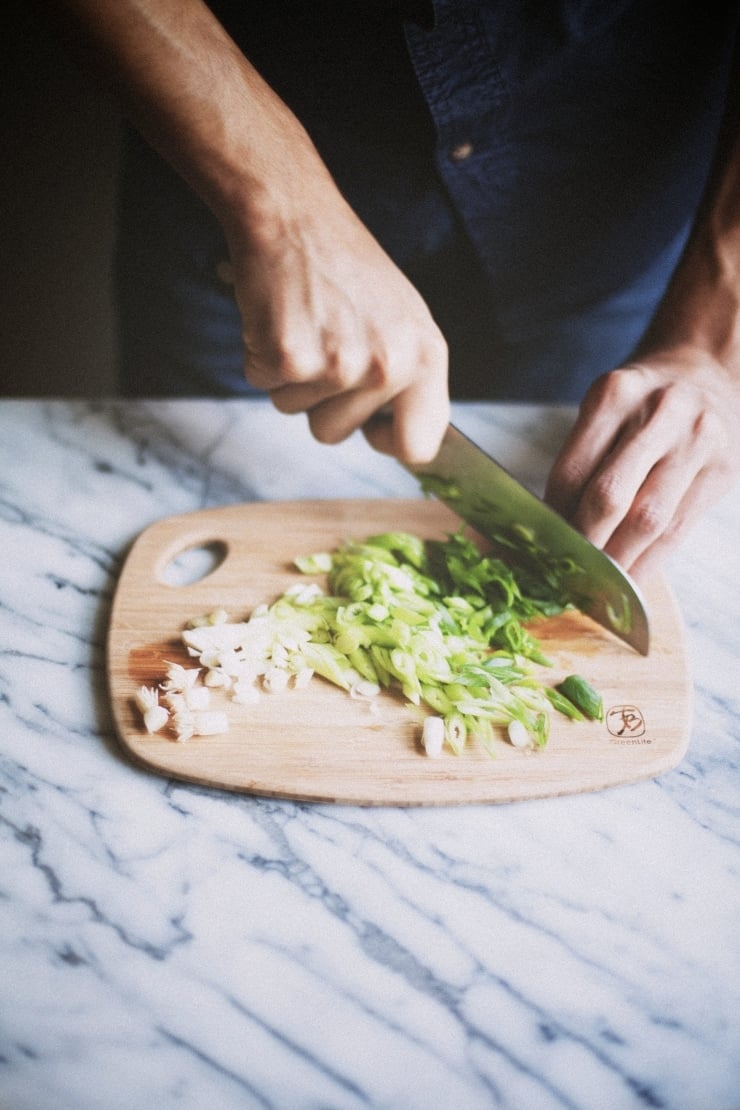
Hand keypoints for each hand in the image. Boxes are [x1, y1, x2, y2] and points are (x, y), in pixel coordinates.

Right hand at [224, 182, 448, 464]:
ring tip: (304, 323)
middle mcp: (388, 366)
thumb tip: (403, 440)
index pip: (419, 446)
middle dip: (318, 400)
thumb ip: (409, 380)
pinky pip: (264, 386)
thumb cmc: (344, 267)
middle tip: (323, 341)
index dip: (388, 444)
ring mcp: (339, 366)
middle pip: (336, 434)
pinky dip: (260, 356)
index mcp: (426, 356)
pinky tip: (277, 317)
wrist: (294, 217)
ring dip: (290, 377)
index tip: (371, 429)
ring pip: (296, 413)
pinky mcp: (290, 358)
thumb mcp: (403, 320)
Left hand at [544, 347, 739, 581]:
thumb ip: (581, 460)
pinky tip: (630, 578)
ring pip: (649, 520)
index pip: (571, 473)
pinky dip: (650, 561)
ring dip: (617, 562)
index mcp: (615, 395)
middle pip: (609, 497)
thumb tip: (550, 530)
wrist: (705, 373)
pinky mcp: (723, 470)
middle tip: (563, 574)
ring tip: (595, 585)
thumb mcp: (604, 409)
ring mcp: (696, 442)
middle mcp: (659, 413)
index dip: (553, 520)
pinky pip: (680, 530)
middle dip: (583, 545)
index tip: (540, 549)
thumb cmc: (642, 403)